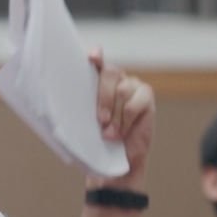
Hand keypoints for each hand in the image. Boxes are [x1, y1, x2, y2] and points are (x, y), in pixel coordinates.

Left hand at [88, 49, 153, 188]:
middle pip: (110, 73)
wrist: (120, 160)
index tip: (92, 57)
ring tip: (111, 134)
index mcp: (97, 80)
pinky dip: (127, 120)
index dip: (96, 56)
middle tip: (101, 120)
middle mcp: (116, 78)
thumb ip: (84, 108)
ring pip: (123, 90)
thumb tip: (70, 104)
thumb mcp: (87, 123)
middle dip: (104, 97)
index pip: (97, 62)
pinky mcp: (146, 95)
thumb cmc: (99, 140)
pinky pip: (135, 103)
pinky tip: (124, 132)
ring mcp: (133, 85)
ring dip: (115, 116)